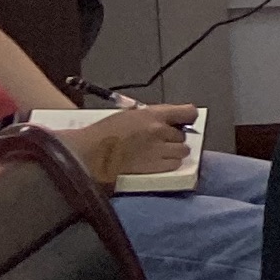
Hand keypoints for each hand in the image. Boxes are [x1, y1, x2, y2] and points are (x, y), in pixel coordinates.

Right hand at [65, 103, 195, 185]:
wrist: (90, 153)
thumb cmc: (104, 132)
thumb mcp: (130, 115)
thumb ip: (151, 117)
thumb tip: (168, 121)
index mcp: (153, 115)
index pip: (187, 112)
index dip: (188, 117)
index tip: (184, 121)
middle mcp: (160, 131)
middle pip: (183, 135)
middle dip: (174, 138)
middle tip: (162, 141)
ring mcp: (159, 150)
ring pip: (182, 150)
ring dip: (175, 152)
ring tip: (161, 152)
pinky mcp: (155, 167)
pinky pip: (174, 165)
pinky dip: (170, 164)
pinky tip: (158, 162)